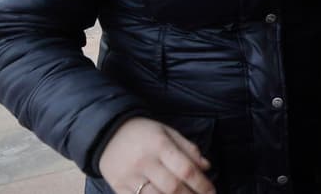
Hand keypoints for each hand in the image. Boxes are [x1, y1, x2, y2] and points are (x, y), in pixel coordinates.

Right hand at [99, 117, 214, 193]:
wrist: (107, 133)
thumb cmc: (144, 133)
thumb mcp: (168, 132)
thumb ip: (188, 149)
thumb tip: (206, 167)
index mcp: (159, 145)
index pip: (185, 169)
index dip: (202, 184)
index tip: (212, 192)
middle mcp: (144, 162)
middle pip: (172, 187)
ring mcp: (129, 177)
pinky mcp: (118, 188)